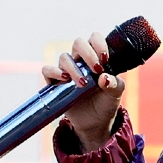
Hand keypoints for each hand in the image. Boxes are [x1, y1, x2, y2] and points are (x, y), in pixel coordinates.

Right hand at [45, 32, 126, 150]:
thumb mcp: (115, 94)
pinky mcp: (56, 83)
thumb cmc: (106, 103)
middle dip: (87, 53)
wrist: (95, 123)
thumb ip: (115, 84)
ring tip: (83, 84)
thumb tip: (104, 78)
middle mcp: (81, 61)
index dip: (99, 43)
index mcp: (97, 58)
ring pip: (64, 57)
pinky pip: (47, 70)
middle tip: (97, 69)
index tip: (105, 59)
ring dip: (74, 68)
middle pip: (78, 42)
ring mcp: (67, 70)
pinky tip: (65, 79)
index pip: (94, 38)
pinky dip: (54, 72)